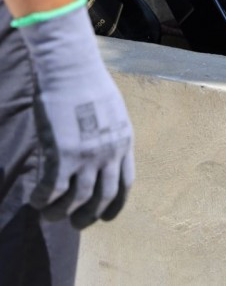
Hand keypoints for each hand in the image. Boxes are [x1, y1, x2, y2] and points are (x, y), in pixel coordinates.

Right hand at [18, 4, 134, 228]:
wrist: (71, 67)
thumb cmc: (86, 83)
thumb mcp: (111, 112)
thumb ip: (108, 135)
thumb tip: (97, 153)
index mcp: (124, 141)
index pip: (125, 183)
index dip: (115, 205)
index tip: (105, 216)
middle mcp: (110, 152)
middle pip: (103, 197)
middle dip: (88, 216)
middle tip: (74, 224)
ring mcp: (88, 155)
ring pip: (75, 199)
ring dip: (60, 212)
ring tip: (48, 214)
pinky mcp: (63, 154)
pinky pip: (52, 189)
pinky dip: (42, 199)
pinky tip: (34, 200)